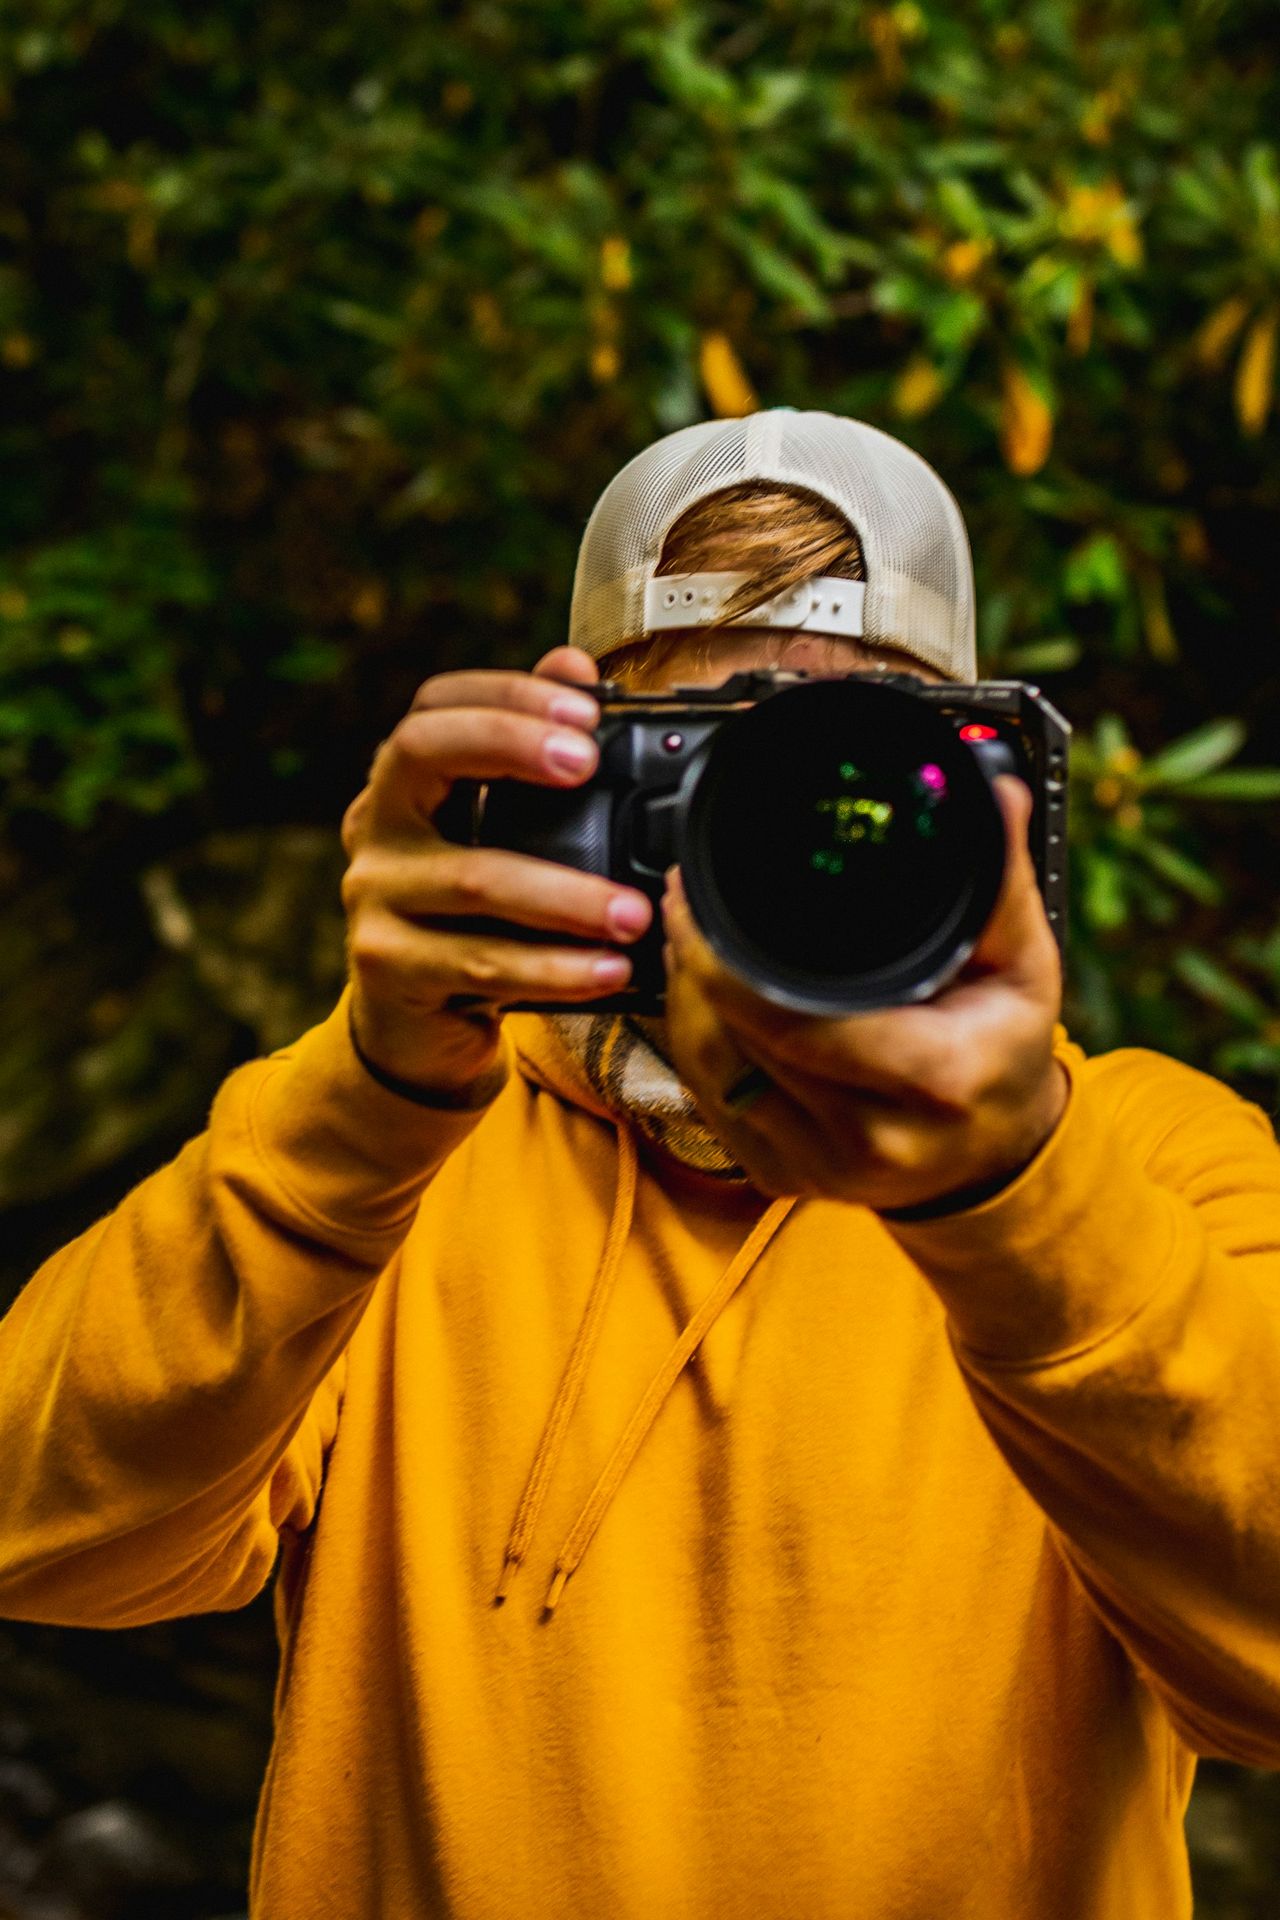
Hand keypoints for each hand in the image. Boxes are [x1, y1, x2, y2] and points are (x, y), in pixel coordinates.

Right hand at [341, 645, 652, 1094]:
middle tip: (587, 763)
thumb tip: (574, 665)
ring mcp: (373, 896)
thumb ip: (531, 751)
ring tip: (634, 912)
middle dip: (510, 744)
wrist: (416, 1025)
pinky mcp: (388, 967)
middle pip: (422, 751)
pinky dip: (554, 968)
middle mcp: (377, 825)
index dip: (507, 692)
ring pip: (472, 876)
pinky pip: (480, 963)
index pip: (436, 704)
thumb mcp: (499, 833)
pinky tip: (609, 970)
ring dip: (565, 893)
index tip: (586, 706)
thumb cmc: (470, 916)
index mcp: (404, 781)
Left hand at [661, 776, 1067, 1210]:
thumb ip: (996, 881)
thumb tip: (989, 797)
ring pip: (712, 1070)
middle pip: (742, 1040)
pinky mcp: (777, 1175)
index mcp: (932, 1081)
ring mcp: (816, 1166)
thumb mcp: (1022, 965)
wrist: (994, 1154)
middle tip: (685, 897)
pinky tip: (697, 993)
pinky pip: (712, 1098)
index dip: (731, 961)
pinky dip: (696, 1041)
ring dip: (687, 997)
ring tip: (686, 934)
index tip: (704, 898)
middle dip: (699, 962)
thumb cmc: (1004, 1051)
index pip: (799, 1021)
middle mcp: (868, 1139)